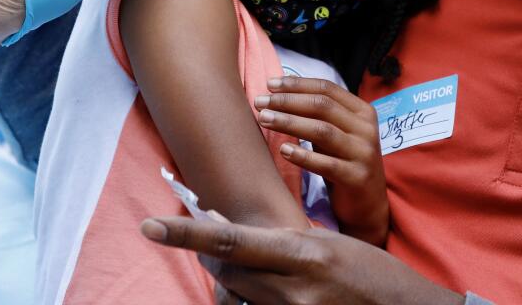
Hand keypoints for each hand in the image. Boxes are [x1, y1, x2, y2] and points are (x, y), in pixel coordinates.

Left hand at [140, 216, 465, 304]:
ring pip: (235, 293)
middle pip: (225, 270)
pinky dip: (250, 297)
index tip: (150, 225)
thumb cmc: (371, 274)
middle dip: (208, 252)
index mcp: (302, 254)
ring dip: (230, 277)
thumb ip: (282, 246)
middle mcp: (293, 288)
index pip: (231, 241)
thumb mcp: (328, 247)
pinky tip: (264, 286)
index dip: (186, 233)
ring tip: (255, 264)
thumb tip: (237, 239)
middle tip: (208, 233)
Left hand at [255, 76, 388, 245]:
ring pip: (322, 130)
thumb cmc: (343, 161)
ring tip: (264, 119)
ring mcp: (364, 153)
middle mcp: (366, 128)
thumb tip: (279, 91)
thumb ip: (317, 115)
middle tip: (260, 102)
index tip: (269, 84)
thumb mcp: (336, 133)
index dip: (297, 84)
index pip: (327, 88)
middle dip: (288, 101)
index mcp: (362, 111)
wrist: (367, 204)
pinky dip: (303, 156)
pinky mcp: (357, 177)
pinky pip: (326, 164)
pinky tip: (283, 150)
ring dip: (290, 123)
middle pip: (322, 106)